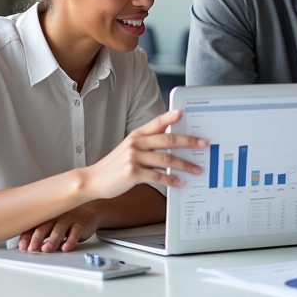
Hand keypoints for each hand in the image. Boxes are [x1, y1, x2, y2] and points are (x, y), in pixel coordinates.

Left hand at [19, 203, 99, 253]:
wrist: (88, 210)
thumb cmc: (66, 219)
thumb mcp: (52, 224)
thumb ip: (40, 234)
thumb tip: (26, 247)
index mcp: (45, 218)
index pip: (33, 227)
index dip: (26, 237)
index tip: (22, 247)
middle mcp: (55, 218)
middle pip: (44, 227)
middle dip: (36, 238)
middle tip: (32, 249)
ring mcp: (68, 220)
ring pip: (58, 229)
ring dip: (52, 240)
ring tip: (46, 249)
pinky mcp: (80, 224)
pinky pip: (75, 232)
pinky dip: (70, 240)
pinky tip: (66, 248)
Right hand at [79, 109, 207, 201]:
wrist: (92, 180)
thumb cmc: (114, 166)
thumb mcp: (129, 148)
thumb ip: (147, 143)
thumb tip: (171, 142)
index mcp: (136, 135)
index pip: (156, 123)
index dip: (170, 117)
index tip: (183, 113)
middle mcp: (135, 143)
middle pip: (168, 140)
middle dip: (189, 142)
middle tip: (204, 144)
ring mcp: (133, 158)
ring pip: (166, 159)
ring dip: (185, 165)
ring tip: (197, 170)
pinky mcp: (132, 173)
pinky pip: (158, 176)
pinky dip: (171, 180)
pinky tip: (180, 183)